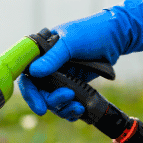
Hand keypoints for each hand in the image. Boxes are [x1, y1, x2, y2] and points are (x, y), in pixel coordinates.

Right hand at [19, 0, 142, 119]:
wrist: (115, 37)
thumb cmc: (91, 32)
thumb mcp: (70, 43)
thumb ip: (53, 58)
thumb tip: (34, 72)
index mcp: (41, 54)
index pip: (27, 77)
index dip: (30, 93)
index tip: (40, 107)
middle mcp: (47, 67)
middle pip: (40, 93)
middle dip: (52, 101)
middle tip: (68, 98)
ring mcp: (60, 77)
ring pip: (53, 101)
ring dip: (63, 108)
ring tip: (78, 107)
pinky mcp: (72, 85)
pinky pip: (66, 103)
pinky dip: (71, 110)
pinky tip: (80, 109)